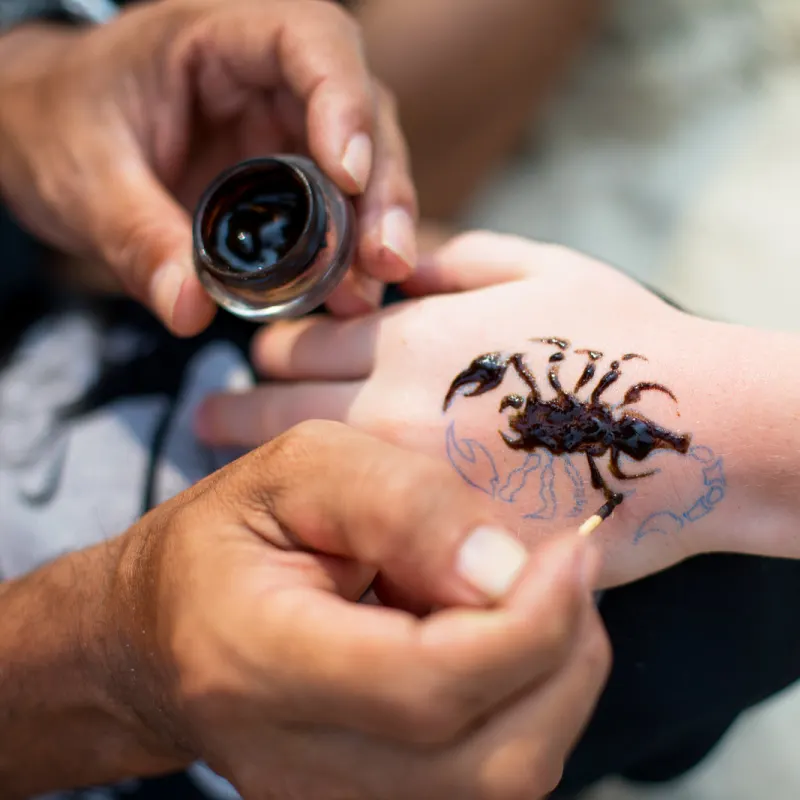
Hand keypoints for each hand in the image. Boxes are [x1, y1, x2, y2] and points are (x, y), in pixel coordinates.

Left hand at [0, 0, 415, 335]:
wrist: (46, 137)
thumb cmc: (57, 127)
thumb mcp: (84, 180)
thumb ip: (136, 239)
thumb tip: (191, 310)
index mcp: (215, 40)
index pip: (308, 40)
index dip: (343, 100)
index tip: (348, 176)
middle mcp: (265, 78)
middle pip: (360, 110)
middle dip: (381, 187)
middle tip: (383, 259)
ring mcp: (282, 128)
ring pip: (363, 162)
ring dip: (374, 228)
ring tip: (364, 293)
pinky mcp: (285, 175)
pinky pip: (334, 207)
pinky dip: (347, 252)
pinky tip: (348, 296)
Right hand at [105, 421, 607, 799]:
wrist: (157, 637)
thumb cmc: (228, 537)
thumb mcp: (300, 469)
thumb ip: (399, 504)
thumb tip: (505, 569)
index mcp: (257, 662)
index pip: (426, 690)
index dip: (529, 624)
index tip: (573, 551)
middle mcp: (295, 766)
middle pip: (491, 764)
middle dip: (564, 656)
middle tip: (565, 568)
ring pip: (505, 782)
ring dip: (554, 680)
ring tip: (527, 597)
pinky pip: (489, 779)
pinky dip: (526, 706)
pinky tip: (499, 642)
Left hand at [196, 231, 732, 586]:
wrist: (689, 437)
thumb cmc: (621, 344)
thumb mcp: (537, 268)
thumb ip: (452, 256)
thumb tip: (399, 259)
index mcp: (407, 340)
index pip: (290, 342)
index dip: (270, 347)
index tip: (260, 357)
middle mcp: (390, 409)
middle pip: (268, 407)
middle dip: (234, 406)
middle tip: (209, 416)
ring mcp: (407, 486)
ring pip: (292, 471)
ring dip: (259, 459)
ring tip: (237, 461)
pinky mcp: (436, 546)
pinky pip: (352, 535)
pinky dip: (325, 519)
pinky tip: (318, 517)